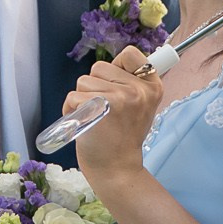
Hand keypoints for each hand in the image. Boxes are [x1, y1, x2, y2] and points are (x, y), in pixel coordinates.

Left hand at [67, 46, 162, 190]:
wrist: (118, 170)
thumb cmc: (123, 138)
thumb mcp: (140, 107)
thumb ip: (131, 85)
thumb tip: (114, 65)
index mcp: (152, 86)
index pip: (129, 53)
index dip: (115, 68)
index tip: (116, 87)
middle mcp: (139, 89)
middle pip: (99, 67)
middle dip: (94, 85)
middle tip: (103, 110)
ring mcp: (121, 97)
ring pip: (83, 81)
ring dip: (81, 98)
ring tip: (93, 117)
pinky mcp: (99, 107)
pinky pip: (73, 96)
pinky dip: (70, 109)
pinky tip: (82, 122)